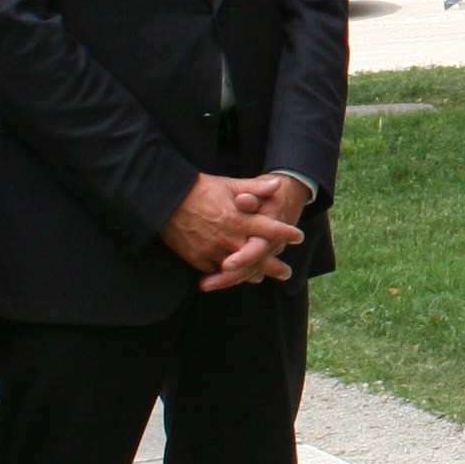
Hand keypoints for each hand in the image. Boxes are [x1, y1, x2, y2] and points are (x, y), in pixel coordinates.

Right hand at [163, 172, 302, 288]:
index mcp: (240, 220)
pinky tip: (232, 277)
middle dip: (274, 267)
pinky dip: (226, 275)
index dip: (286, 234)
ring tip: (260, 278)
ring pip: (238, 269)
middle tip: (286, 273)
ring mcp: (213, 251)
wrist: (166, 200)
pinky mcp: (197, 259)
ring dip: (251, 274)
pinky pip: (215, 271)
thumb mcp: (230, 184)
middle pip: (258, 258)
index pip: (270, 230)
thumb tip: (278, 184)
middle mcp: (230, 239)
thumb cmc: (201, 189)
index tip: (298, 237)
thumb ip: (255, 187)